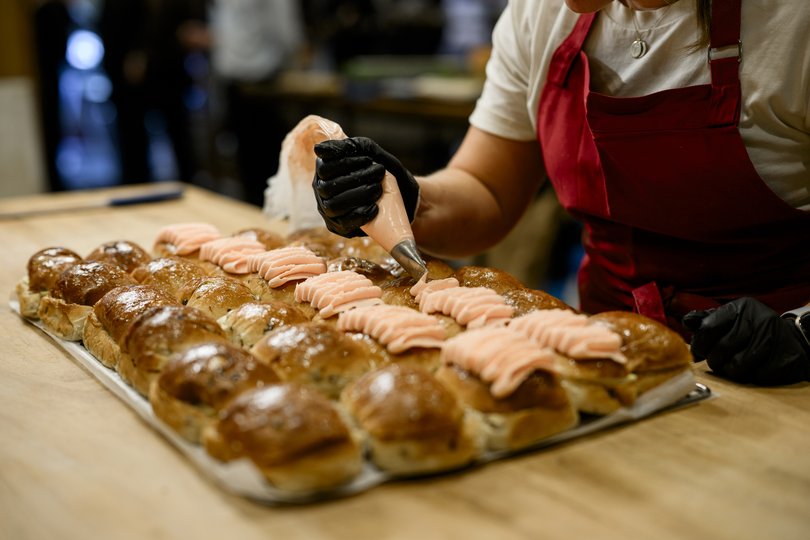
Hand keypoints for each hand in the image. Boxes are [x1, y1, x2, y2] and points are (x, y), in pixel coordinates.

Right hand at [312, 137, 419, 237]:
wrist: (401, 194)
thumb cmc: (379, 169)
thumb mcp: (368, 151)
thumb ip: (347, 146)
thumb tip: (318, 149)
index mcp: (325, 170)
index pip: (324, 168)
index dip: (345, 163)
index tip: (368, 159)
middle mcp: (322, 190)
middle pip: (328, 187)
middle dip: (356, 179)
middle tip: (379, 172)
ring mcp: (329, 210)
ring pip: (334, 206)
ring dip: (359, 196)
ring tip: (378, 189)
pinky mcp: (340, 226)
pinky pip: (344, 223)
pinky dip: (361, 214)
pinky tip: (375, 207)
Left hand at [682, 297, 809, 384]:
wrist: (790, 339)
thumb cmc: (751, 330)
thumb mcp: (729, 318)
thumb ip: (706, 321)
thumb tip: (687, 321)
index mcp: (740, 307)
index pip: (708, 328)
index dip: (699, 345)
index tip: (699, 353)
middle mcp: (758, 319)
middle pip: (721, 349)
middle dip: (715, 361)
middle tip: (717, 362)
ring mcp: (775, 338)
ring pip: (738, 365)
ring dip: (732, 371)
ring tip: (734, 366)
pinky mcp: (786, 357)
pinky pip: (758, 376)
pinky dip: (753, 377)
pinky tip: (755, 368)